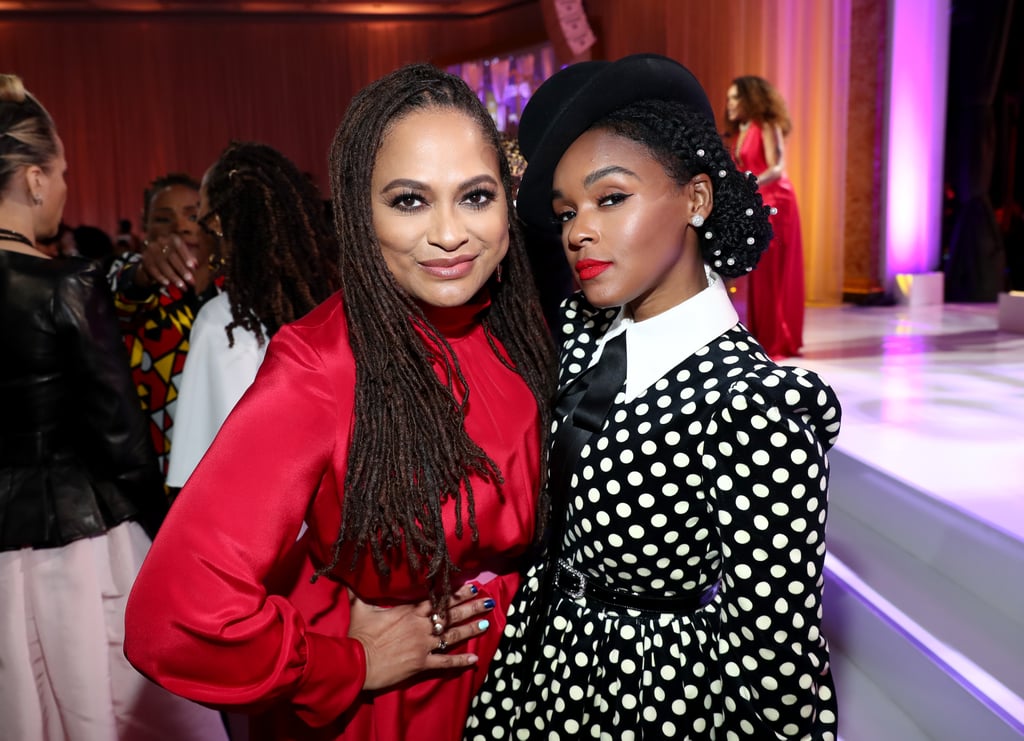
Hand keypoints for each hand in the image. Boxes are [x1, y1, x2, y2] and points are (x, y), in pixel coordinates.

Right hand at [136, 235, 197, 289]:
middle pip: (172, 257)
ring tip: (182, 286)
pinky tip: (168, 284)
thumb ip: (188, 256)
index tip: (194, 268)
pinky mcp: (145, 259)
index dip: (187, 257)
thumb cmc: (172, 252)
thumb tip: (196, 265)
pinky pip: (153, 270)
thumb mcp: (181, 250)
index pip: (180, 247)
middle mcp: (161, 242)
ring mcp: (152, 250)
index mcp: (172, 238)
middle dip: (182, 271)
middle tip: (191, 281)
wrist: (152, 250)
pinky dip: (161, 278)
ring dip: (173, 277)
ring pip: (163, 265)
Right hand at [348, 583, 495, 690]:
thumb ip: (358, 592)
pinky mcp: (422, 663)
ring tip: (486, 621)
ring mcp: (423, 645)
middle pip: (450, 614)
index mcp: (409, 612)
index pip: (437, 599)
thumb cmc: (358, 636)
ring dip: (470, 628)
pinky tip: (474, 659)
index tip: (470, 585)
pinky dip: (461, 661)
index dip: (454, 592)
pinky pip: (445, 662)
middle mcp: (420, 626)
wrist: (357, 664)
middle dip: (469, 606)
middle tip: (486, 599)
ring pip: (452, 635)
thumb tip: (348, 577)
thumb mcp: (359, 609)